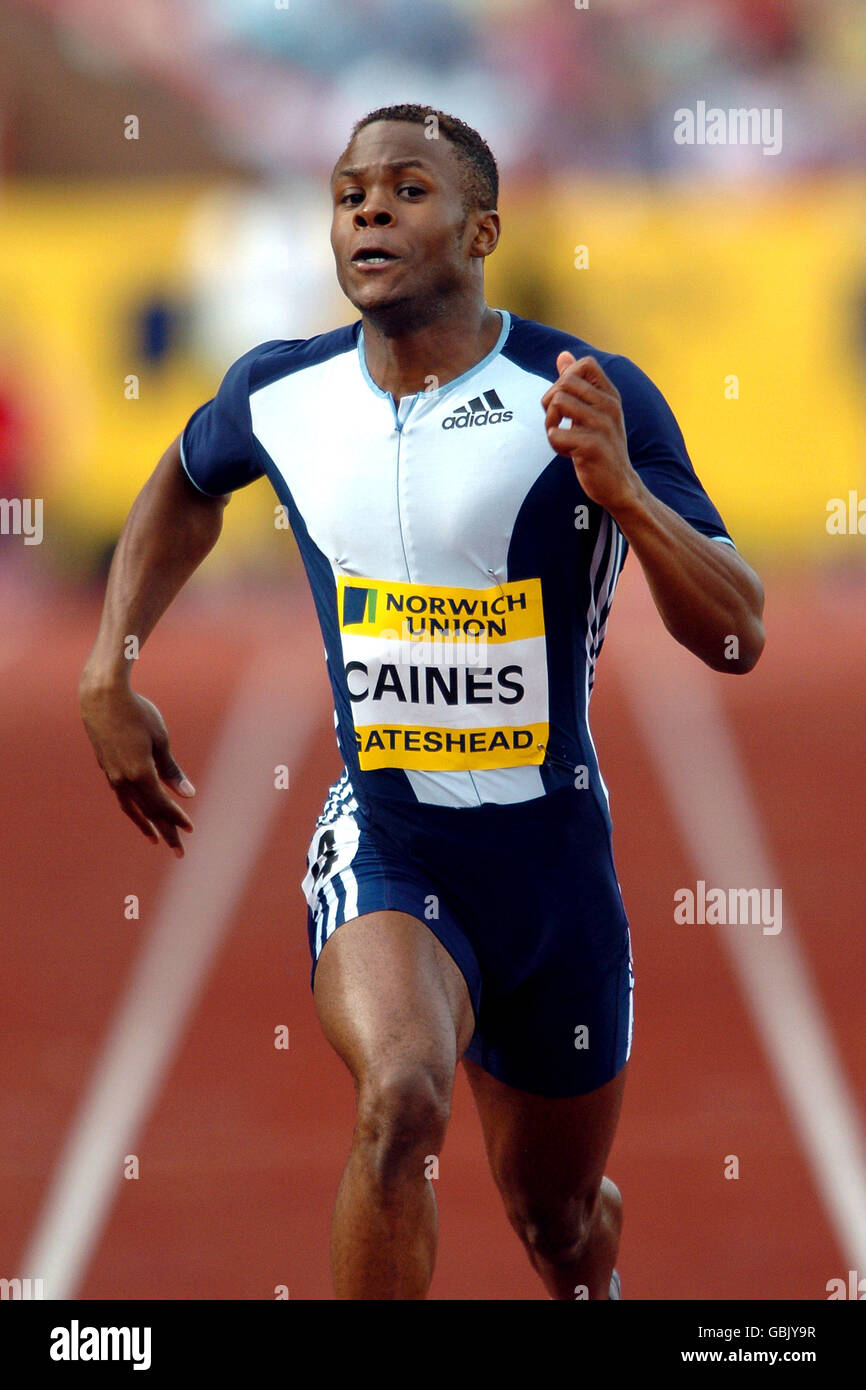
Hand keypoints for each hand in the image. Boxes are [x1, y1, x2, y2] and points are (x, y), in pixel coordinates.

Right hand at [80, 684, 194, 856]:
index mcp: (140, 774)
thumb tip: (188, 794)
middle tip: (180, 852)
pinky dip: (133, 808)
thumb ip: (172, 770)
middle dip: (166, 831)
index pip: (163, 804)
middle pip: (149, 812)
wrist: (102, 697)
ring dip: (146, 824)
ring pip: (132, 808)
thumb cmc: (137, 713)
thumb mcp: (160, 739)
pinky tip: (139, 811)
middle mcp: (124, 780)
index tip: (191, 830)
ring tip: (156, 839)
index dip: (177, 818)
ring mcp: (113, 775)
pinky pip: (123, 796)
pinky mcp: (108, 767)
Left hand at [541, 352, 639, 512]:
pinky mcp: (592, 446)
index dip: (565, 378)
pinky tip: (568, 454)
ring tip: (562, 438)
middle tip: (558, 423)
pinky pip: (556, 434)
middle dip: (550, 403)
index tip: (567, 401)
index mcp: (610, 395)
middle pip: (564, 382)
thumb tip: (563, 356)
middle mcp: (609, 405)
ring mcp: (602, 425)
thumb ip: (578, 383)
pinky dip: (555, 445)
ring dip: (550, 424)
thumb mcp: (594, 411)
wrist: (620, 485)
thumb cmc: (602, 446)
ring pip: (557, 403)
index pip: (585, 363)